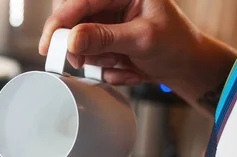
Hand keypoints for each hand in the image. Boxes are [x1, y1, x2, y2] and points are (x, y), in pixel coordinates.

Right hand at [39, 0, 236, 114]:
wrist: (186, 67)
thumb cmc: (176, 45)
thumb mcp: (141, 39)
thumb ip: (105, 38)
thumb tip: (71, 39)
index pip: (81, 0)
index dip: (60, 22)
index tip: (49, 44)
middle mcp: (112, 2)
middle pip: (74, 21)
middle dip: (81, 46)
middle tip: (85, 61)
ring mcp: (108, 23)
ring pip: (81, 43)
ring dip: (99, 60)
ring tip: (125, 64)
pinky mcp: (106, 41)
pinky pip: (91, 57)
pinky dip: (107, 69)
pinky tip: (128, 69)